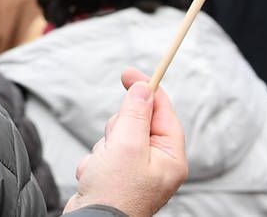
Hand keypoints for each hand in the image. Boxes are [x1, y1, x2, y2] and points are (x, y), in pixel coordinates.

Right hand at [63, 67, 188, 216]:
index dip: (147, 89)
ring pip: (117, 135)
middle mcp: (157, 163)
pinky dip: (95, 160)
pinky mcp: (117, 176)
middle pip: (137, 121)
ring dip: (104, 146)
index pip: (163, 111)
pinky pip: (104, 152)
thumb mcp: (127, 145)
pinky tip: (96, 177)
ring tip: (103, 166)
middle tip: (114, 144)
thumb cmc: (114, 193)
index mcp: (170, 157)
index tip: (128, 73)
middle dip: (118, 128)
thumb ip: (136, 113)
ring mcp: (137, 170)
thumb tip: (144, 88)